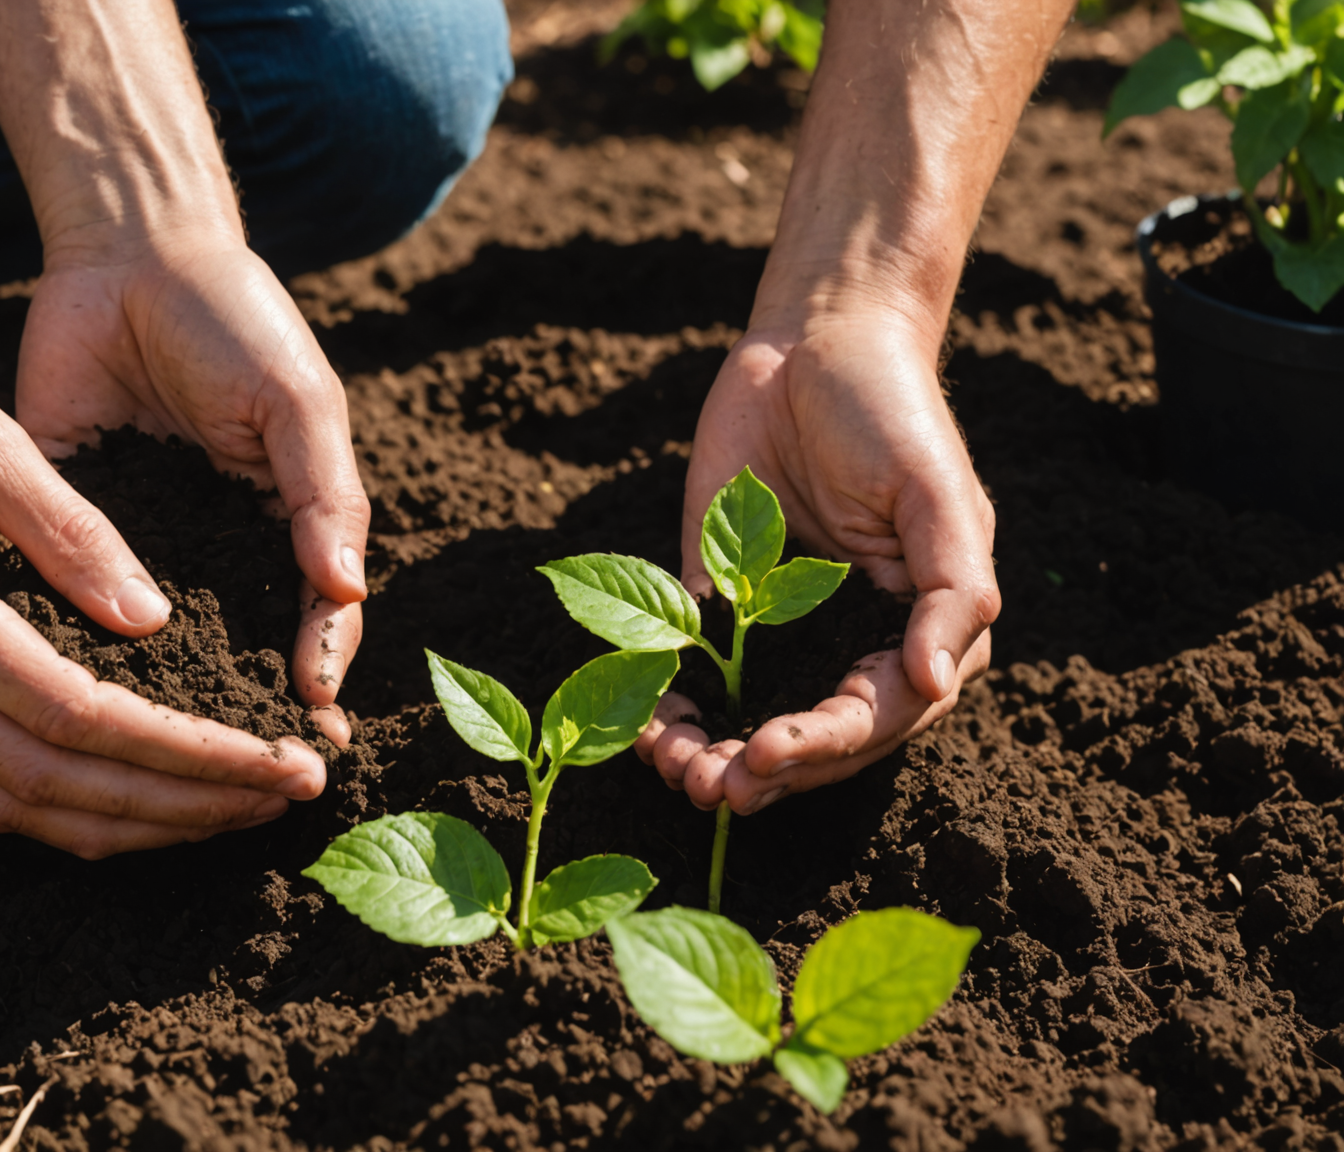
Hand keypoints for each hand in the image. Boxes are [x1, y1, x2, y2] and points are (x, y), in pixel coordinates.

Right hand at [0, 341, 328, 857]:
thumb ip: (75, 533)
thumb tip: (153, 622)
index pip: (84, 721)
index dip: (189, 755)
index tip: (276, 760)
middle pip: (61, 789)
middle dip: (183, 807)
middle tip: (281, 799)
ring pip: (21, 810)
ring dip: (133, 823)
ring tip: (231, 811)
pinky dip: (70, 810)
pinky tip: (141, 799)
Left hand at [13, 232, 370, 743]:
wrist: (127, 254)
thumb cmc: (234, 319)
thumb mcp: (295, 400)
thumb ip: (321, 491)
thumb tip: (345, 589)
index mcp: (282, 522)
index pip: (314, 615)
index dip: (320, 669)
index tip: (314, 722)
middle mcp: (214, 547)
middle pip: (237, 645)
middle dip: (243, 706)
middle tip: (251, 773)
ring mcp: (143, 541)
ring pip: (158, 635)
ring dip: (164, 692)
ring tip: (168, 758)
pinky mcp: (70, 522)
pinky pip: (75, 591)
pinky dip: (81, 637)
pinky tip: (76, 686)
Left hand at [635, 311, 998, 813]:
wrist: (815, 338)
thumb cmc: (894, 414)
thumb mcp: (937, 497)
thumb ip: (951, 593)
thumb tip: (936, 684)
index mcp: (919, 630)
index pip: (876, 716)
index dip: (824, 744)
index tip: (767, 753)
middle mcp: (850, 641)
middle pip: (812, 737)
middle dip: (764, 772)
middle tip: (711, 791)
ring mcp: (781, 626)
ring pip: (751, 718)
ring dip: (714, 755)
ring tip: (675, 772)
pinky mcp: (716, 596)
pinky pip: (691, 671)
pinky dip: (669, 706)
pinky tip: (646, 729)